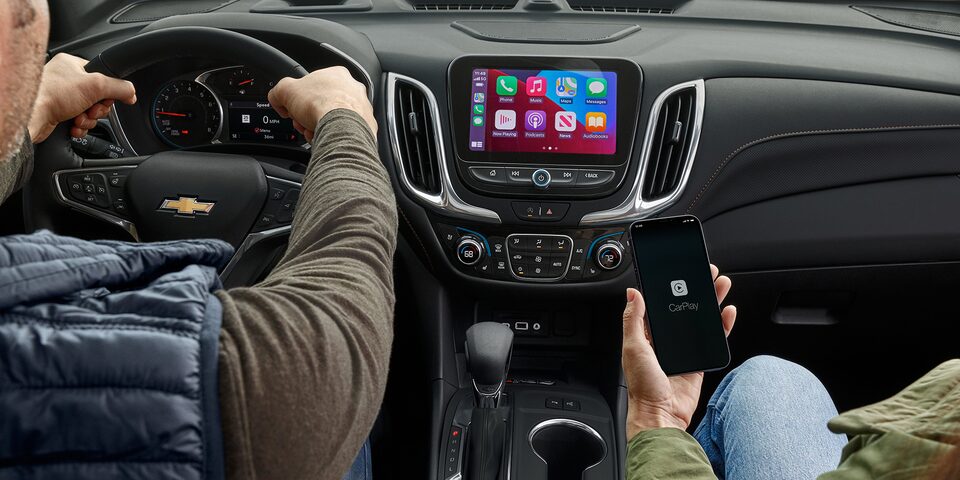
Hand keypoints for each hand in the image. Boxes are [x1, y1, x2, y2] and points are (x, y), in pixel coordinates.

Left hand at [28, 53, 136, 142]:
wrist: (30, 116)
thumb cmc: (52, 95)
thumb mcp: (96, 85)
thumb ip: (120, 88)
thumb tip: (132, 94)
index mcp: (72, 64)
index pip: (102, 77)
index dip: (107, 91)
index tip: (106, 99)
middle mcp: (65, 79)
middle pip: (98, 97)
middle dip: (96, 109)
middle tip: (89, 110)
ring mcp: (60, 96)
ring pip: (89, 112)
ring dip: (88, 120)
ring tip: (77, 118)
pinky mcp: (57, 112)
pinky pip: (79, 121)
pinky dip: (79, 126)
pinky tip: (72, 125)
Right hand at [267, 66, 374, 141]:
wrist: (343, 129)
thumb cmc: (322, 106)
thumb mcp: (286, 90)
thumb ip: (278, 91)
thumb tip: (277, 98)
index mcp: (337, 74)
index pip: (313, 86)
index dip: (299, 100)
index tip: (294, 109)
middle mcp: (354, 89)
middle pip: (323, 104)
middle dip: (308, 116)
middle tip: (302, 123)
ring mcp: (362, 108)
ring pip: (334, 119)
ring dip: (320, 127)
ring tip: (314, 132)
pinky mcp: (367, 126)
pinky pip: (345, 132)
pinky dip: (334, 136)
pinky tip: (326, 139)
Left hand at [622, 265, 736, 438]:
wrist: (662, 415)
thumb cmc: (643, 386)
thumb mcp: (633, 347)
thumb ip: (633, 319)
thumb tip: (632, 293)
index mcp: (647, 334)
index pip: (660, 303)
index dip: (671, 287)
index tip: (681, 270)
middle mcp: (666, 340)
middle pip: (684, 307)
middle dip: (696, 289)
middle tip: (707, 273)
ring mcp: (684, 350)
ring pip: (701, 320)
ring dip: (712, 302)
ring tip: (721, 285)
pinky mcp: (699, 360)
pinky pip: (713, 339)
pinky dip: (722, 325)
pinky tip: (727, 312)